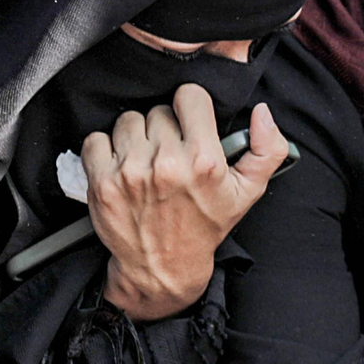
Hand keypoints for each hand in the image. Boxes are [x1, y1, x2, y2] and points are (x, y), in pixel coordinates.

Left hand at [84, 85, 290, 320]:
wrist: (163, 268)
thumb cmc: (205, 226)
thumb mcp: (248, 193)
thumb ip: (267, 150)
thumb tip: (262, 112)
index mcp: (204, 161)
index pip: (190, 96)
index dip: (191, 108)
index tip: (190, 126)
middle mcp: (167, 163)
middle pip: (158, 110)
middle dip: (165, 128)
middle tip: (170, 153)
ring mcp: (131, 172)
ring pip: (128, 121)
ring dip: (136, 137)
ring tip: (146, 161)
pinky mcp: (102, 182)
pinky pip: (97, 139)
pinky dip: (106, 150)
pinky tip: (122, 167)